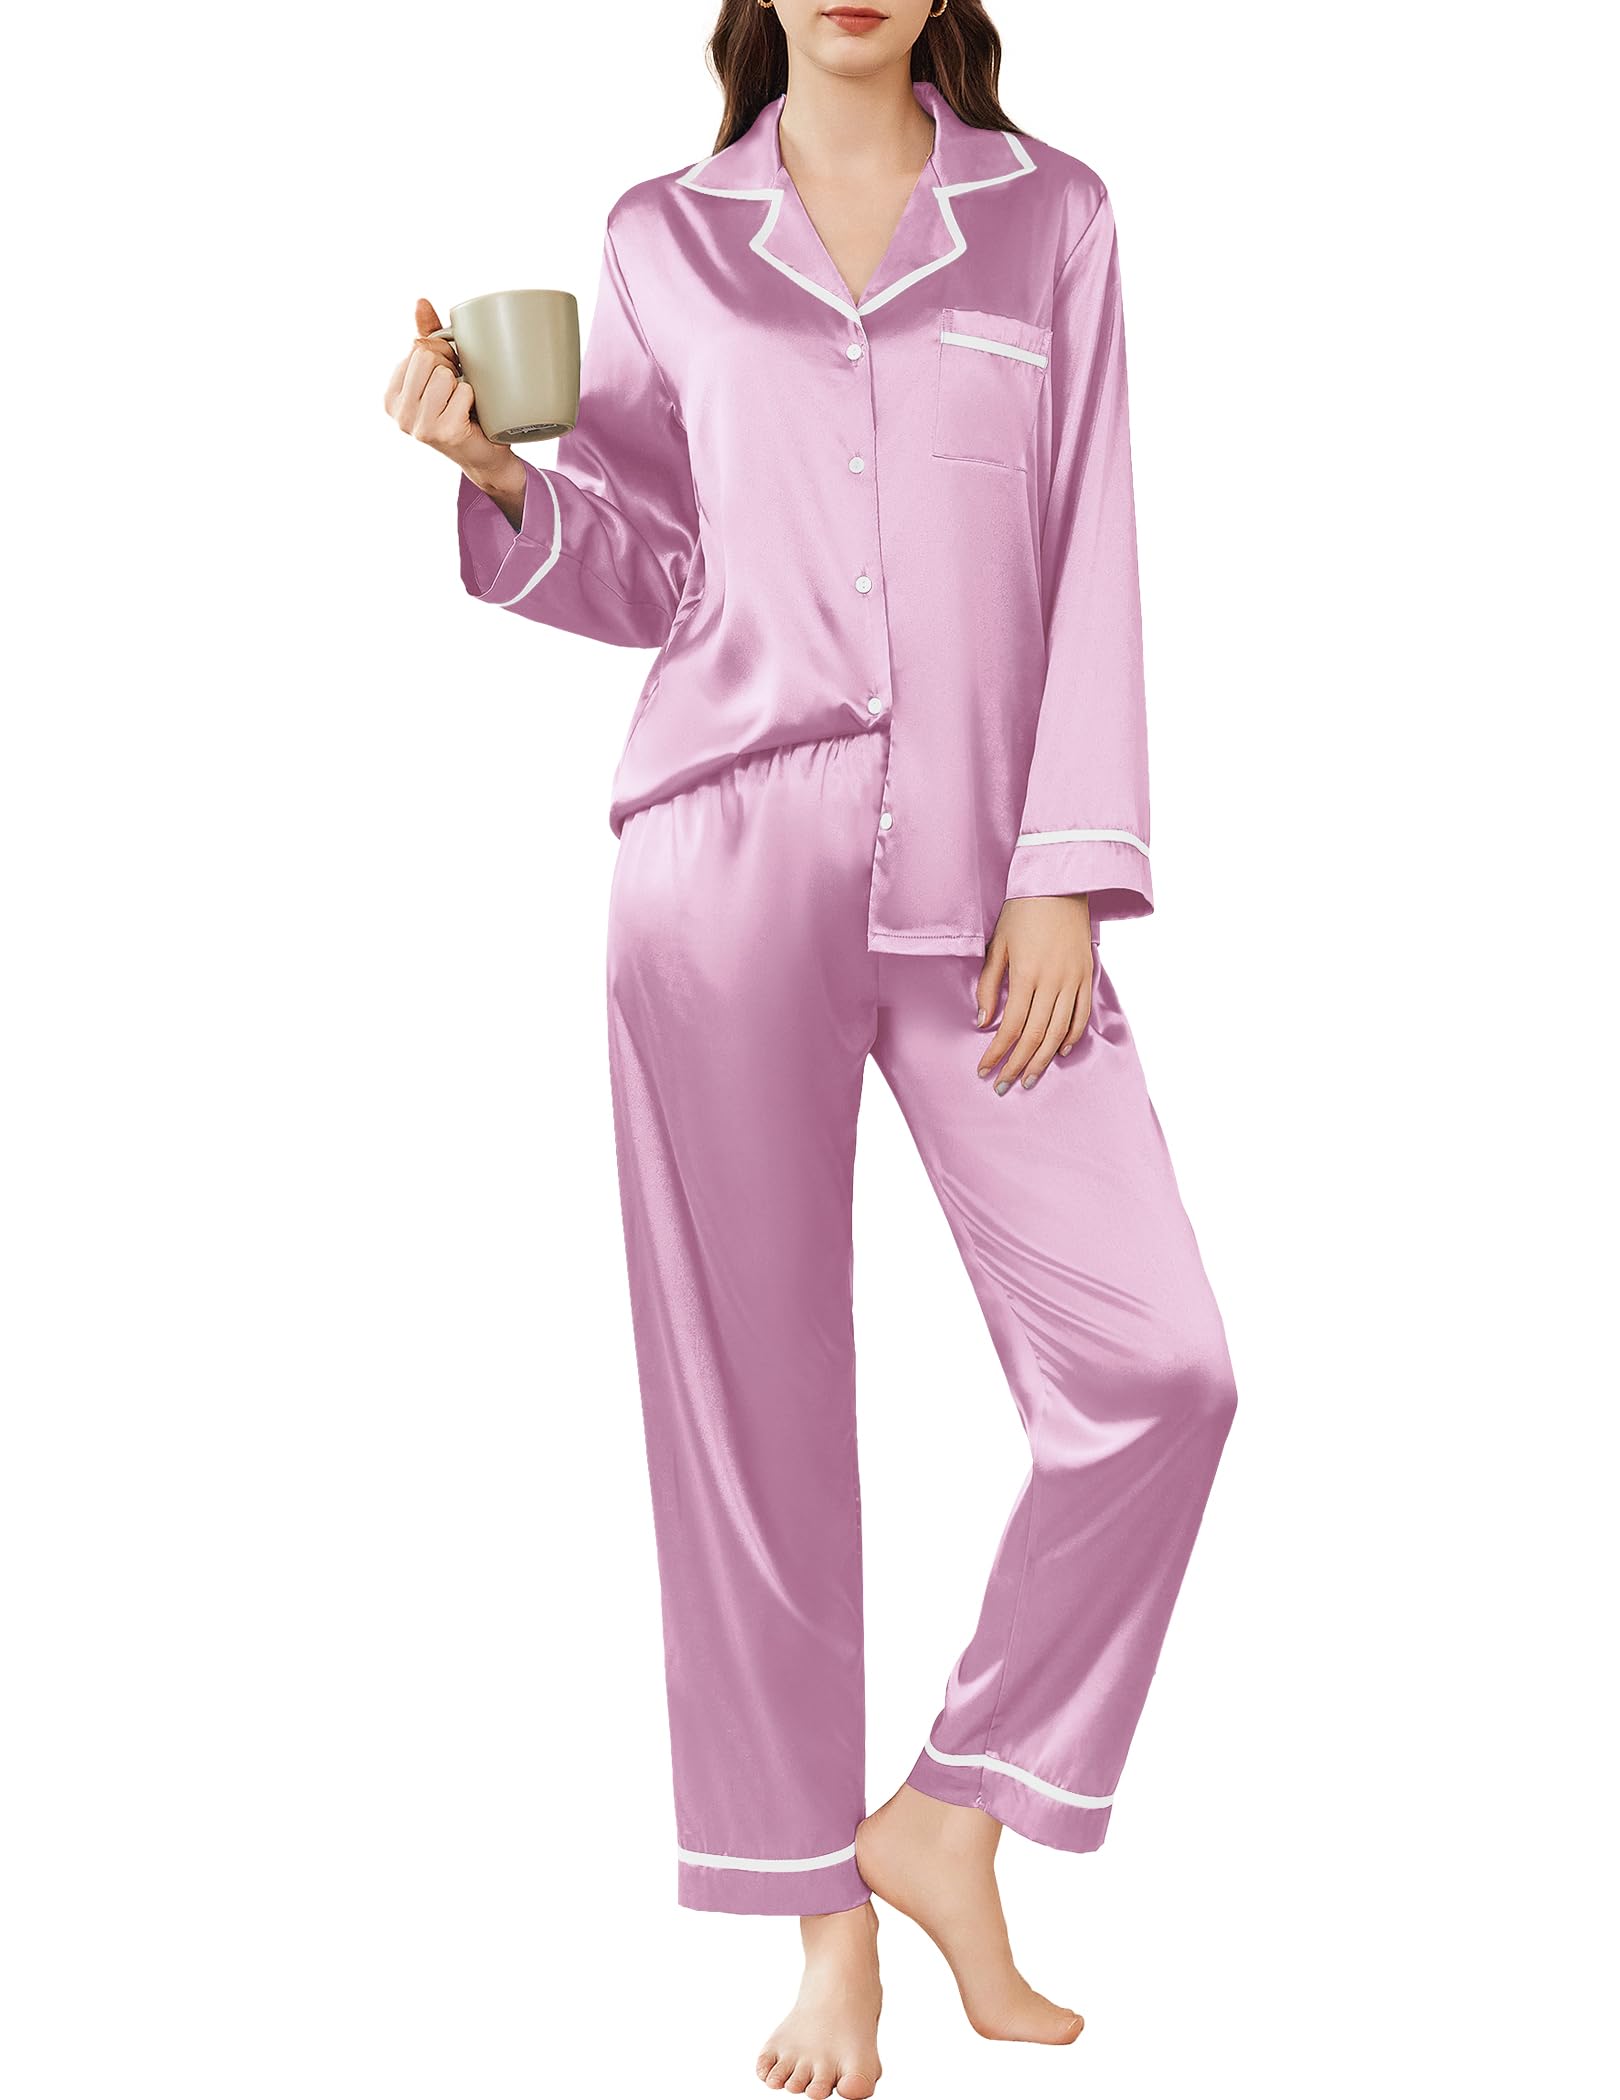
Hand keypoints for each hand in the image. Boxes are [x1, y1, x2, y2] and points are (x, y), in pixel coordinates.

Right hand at [383, 298, 521, 505]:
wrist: (485, 454)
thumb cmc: (461, 409)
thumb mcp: (441, 370)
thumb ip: (428, 337)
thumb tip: (421, 302)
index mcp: (391, 395)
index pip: (416, 347)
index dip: (440, 353)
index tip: (447, 373)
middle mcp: (399, 413)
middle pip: (426, 357)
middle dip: (450, 364)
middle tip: (458, 387)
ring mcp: (418, 426)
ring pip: (444, 374)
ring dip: (461, 383)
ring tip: (463, 402)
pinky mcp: (443, 433)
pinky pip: (463, 391)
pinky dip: (473, 398)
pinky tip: (470, 415)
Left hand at [974, 895, 1092, 1093]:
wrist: (1059, 886)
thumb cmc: (1021, 913)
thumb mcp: (997, 946)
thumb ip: (989, 986)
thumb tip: (984, 1023)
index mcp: (1026, 975)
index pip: (1011, 1027)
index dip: (997, 1053)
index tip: (984, 1070)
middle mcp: (1052, 982)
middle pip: (1035, 1036)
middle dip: (1017, 1065)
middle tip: (1004, 1086)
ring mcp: (1073, 980)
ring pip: (1059, 1032)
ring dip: (1042, 1060)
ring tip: (1029, 1079)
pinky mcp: (1087, 976)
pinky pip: (1081, 1015)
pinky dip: (1070, 1037)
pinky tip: (1058, 1052)